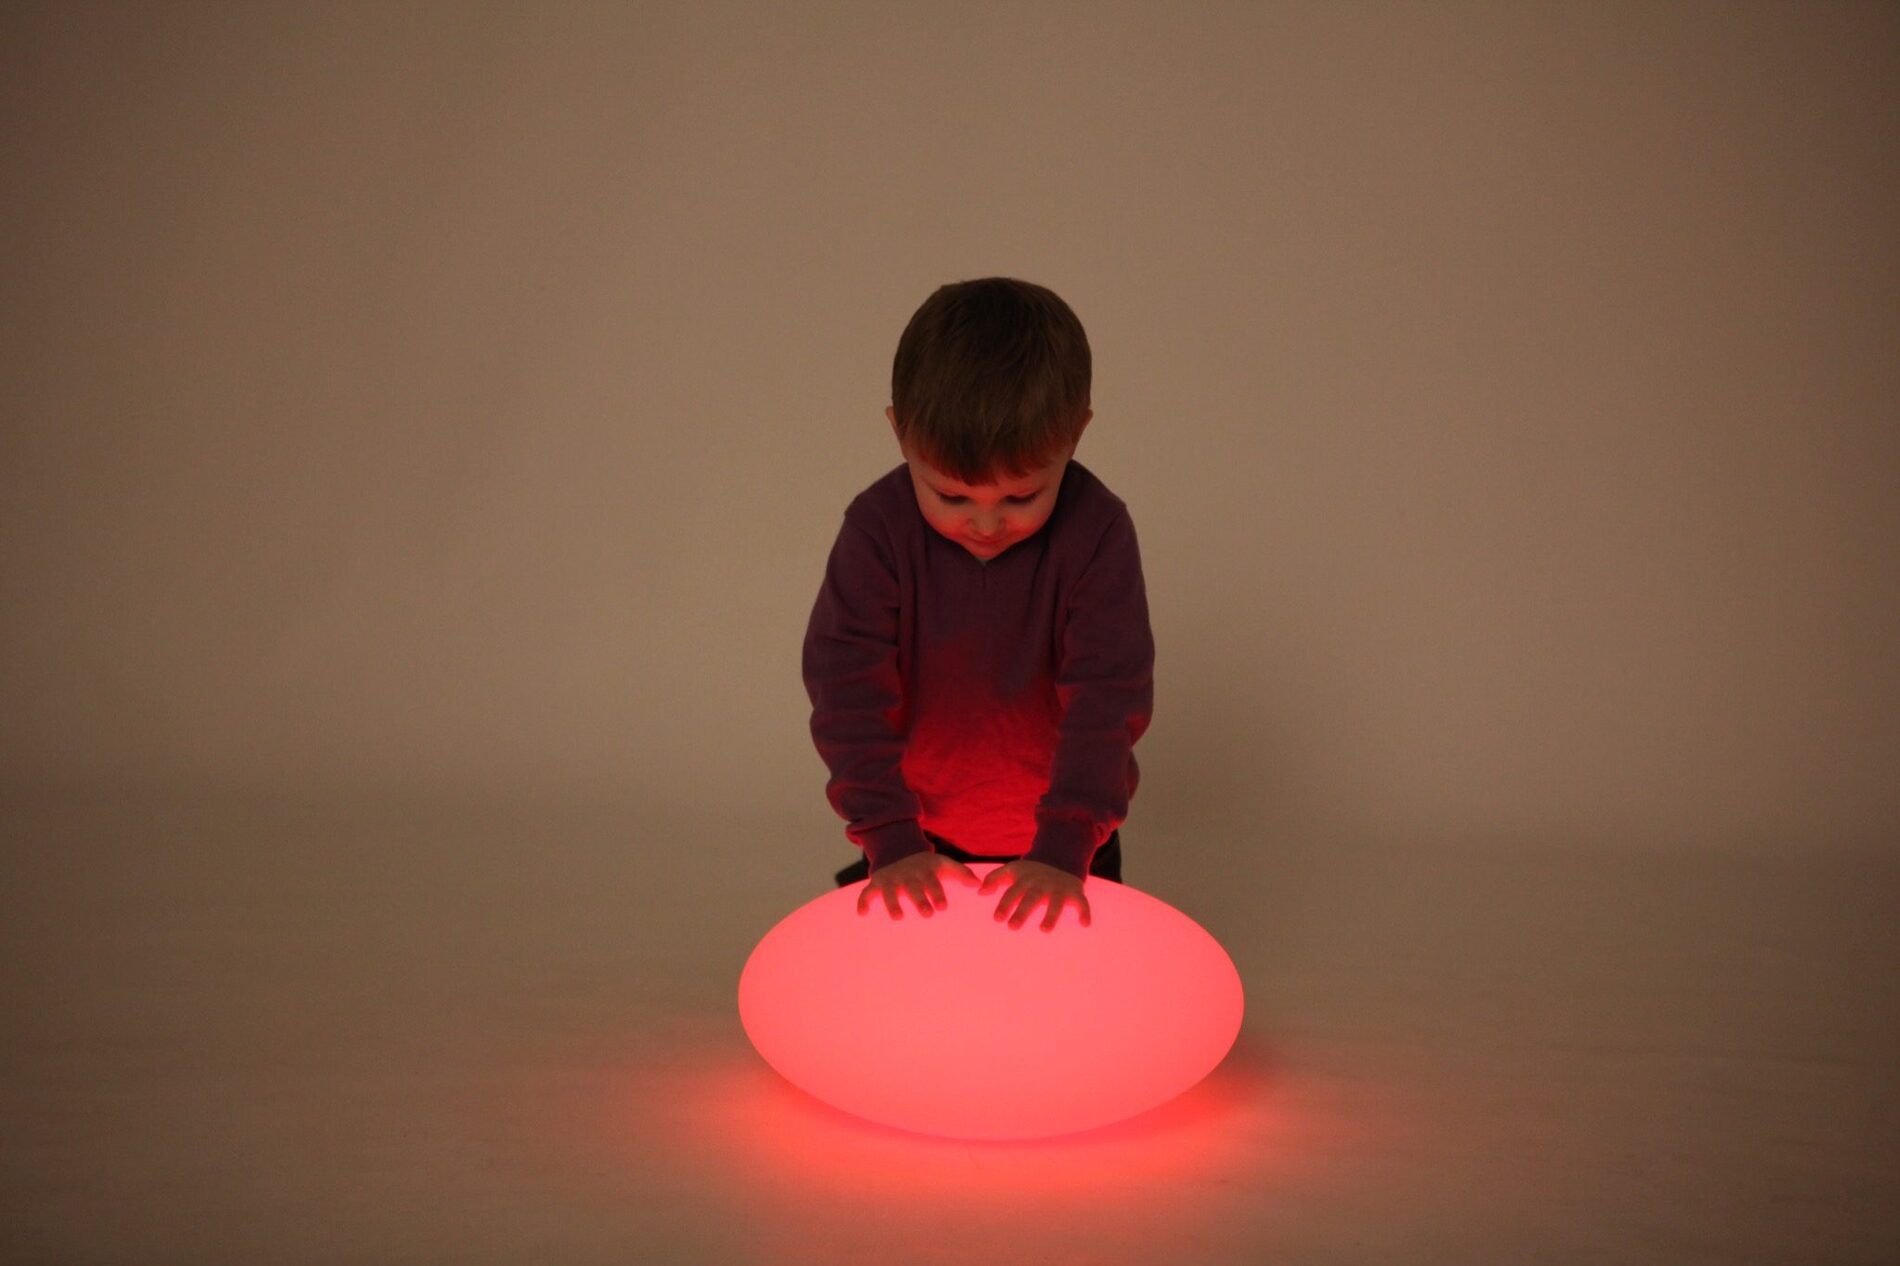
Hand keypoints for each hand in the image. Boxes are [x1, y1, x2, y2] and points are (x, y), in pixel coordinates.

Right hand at [856, 850, 980, 919]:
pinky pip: (867, 892)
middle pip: (913, 888)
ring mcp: (891, 879)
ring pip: (890, 892)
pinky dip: (863, 902)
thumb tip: (980, 885)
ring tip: (898, 917)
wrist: (899, 851)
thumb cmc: (926, 865)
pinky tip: (862, 915)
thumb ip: (961, 874)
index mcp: (924, 871)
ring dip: (893, 903)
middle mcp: (907, 875)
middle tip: (928, 914)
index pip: (931, 882)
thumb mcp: (943, 864)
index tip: (943, 907)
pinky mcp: (877, 883)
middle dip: (920, 900)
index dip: (937, 893)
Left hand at [979, 858, 1091, 931]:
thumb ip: (995, 878)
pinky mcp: (1075, 892)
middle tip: (1012, 927)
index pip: (1013, 892)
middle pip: (1031, 898)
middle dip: (1022, 911)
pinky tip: (1084, 925)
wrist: (1060, 857)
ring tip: (1044, 930)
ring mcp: (1059, 887)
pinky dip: (1084, 912)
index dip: (1005, 904)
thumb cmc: (1031, 872)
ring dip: (1051, 915)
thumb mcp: (1013, 870)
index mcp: (1026, 879)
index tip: (998, 919)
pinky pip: (1082, 902)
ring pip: (1056, 902)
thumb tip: (979, 892)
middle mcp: (1042, 884)